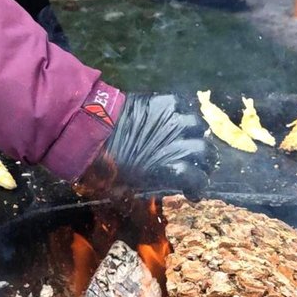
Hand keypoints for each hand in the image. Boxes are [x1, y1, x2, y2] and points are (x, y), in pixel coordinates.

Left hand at [77, 92, 213, 199]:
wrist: (90, 132)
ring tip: (191, 139)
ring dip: (197, 135)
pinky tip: (178, 119)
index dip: (198, 187)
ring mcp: (171, 120)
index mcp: (168, 168)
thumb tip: (159, 195)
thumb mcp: (127, 188)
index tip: (193, 192)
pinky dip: (184, 112)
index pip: (198, 179)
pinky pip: (183, 104)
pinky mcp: (162, 101)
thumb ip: (149, 191)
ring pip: (199, 125)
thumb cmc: (105, 166)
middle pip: (205, 151)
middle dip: (206, 161)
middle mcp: (175, 143)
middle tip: (198, 165)